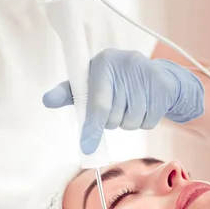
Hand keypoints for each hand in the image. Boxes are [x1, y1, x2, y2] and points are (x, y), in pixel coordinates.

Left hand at [43, 48, 204, 153]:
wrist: (157, 76)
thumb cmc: (116, 82)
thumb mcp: (91, 82)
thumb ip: (70, 93)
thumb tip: (46, 100)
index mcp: (103, 62)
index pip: (97, 104)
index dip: (92, 127)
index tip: (87, 146)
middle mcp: (125, 64)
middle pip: (113, 119)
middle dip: (112, 122)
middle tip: (117, 107)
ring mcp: (146, 76)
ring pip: (130, 123)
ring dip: (129, 122)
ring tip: (132, 104)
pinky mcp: (163, 88)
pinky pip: (147, 123)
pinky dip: (144, 122)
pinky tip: (146, 106)